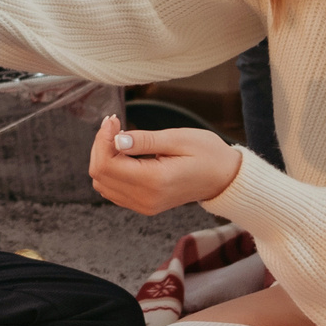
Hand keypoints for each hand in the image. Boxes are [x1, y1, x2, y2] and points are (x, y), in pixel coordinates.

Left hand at [86, 114, 243, 215]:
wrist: (225, 178)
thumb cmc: (207, 154)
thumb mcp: (178, 139)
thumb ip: (145, 141)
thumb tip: (116, 140)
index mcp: (154, 181)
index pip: (107, 164)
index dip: (102, 139)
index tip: (113, 120)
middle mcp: (145, 199)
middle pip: (100, 175)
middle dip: (100, 146)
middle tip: (114, 125)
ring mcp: (144, 205)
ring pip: (102, 184)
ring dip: (104, 158)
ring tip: (119, 137)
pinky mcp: (144, 205)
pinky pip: (113, 190)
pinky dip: (111, 170)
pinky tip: (123, 153)